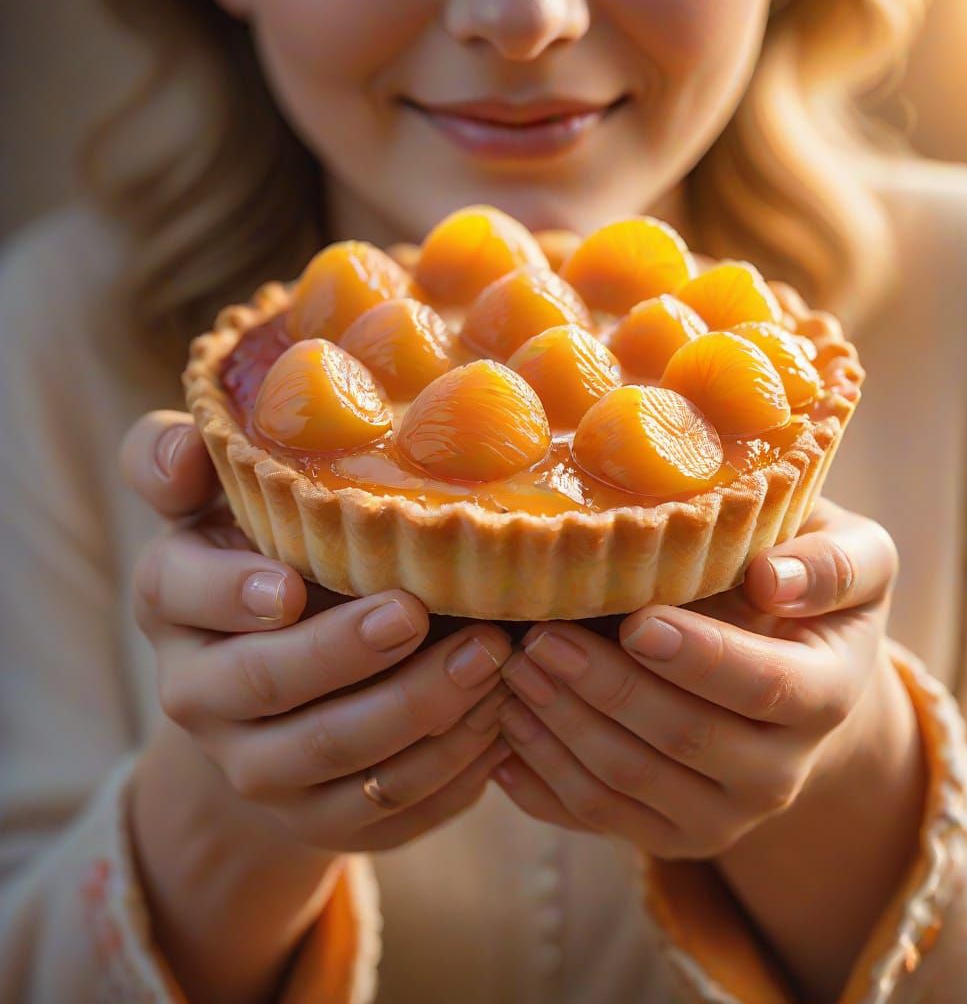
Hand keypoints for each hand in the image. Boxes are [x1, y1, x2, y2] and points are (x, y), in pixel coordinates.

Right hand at [122, 410, 512, 853]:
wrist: (277, 690)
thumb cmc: (269, 560)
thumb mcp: (221, 503)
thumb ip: (185, 461)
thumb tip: (195, 441)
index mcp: (174, 601)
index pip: (182, 591)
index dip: (231, 591)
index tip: (292, 583)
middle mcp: (200, 694)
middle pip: (266, 681)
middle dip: (347, 651)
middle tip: (421, 611)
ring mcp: (258, 768)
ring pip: (334, 755)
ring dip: (418, 708)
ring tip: (492, 658)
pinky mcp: (319, 819)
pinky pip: (384, 808)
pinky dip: (448, 767)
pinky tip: (497, 716)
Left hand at [493, 499, 907, 859]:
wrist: (793, 679)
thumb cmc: (806, 593)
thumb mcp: (851, 558)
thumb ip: (830, 562)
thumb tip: (774, 579)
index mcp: (826, 696)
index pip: (764, 687)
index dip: (699, 658)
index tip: (635, 621)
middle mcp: (780, 773)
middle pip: (683, 738)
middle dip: (605, 687)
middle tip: (540, 636)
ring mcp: (723, 816)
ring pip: (629, 783)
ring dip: (562, 728)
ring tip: (512, 670)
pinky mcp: (671, 835)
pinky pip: (598, 816)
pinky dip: (543, 778)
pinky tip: (502, 730)